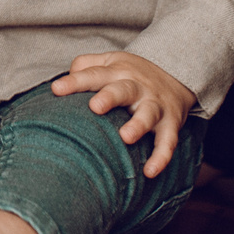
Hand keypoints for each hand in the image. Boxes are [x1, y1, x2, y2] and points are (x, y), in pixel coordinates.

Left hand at [50, 52, 196, 178]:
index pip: (94, 75)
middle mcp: (137, 87)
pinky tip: (150, 172)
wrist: (177, 73)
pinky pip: (168, 141)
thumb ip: (85, 66)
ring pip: (148, 114)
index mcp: (118, 71)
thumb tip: (60, 84)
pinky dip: (162, 157)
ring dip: (138, 125)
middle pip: (123, 90)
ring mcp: (155, 105)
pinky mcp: (171, 123)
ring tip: (126, 137)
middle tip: (95, 107)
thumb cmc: (132, 73)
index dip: (75, 82)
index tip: (56, 90)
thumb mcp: (110, 61)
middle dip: (110, 97)